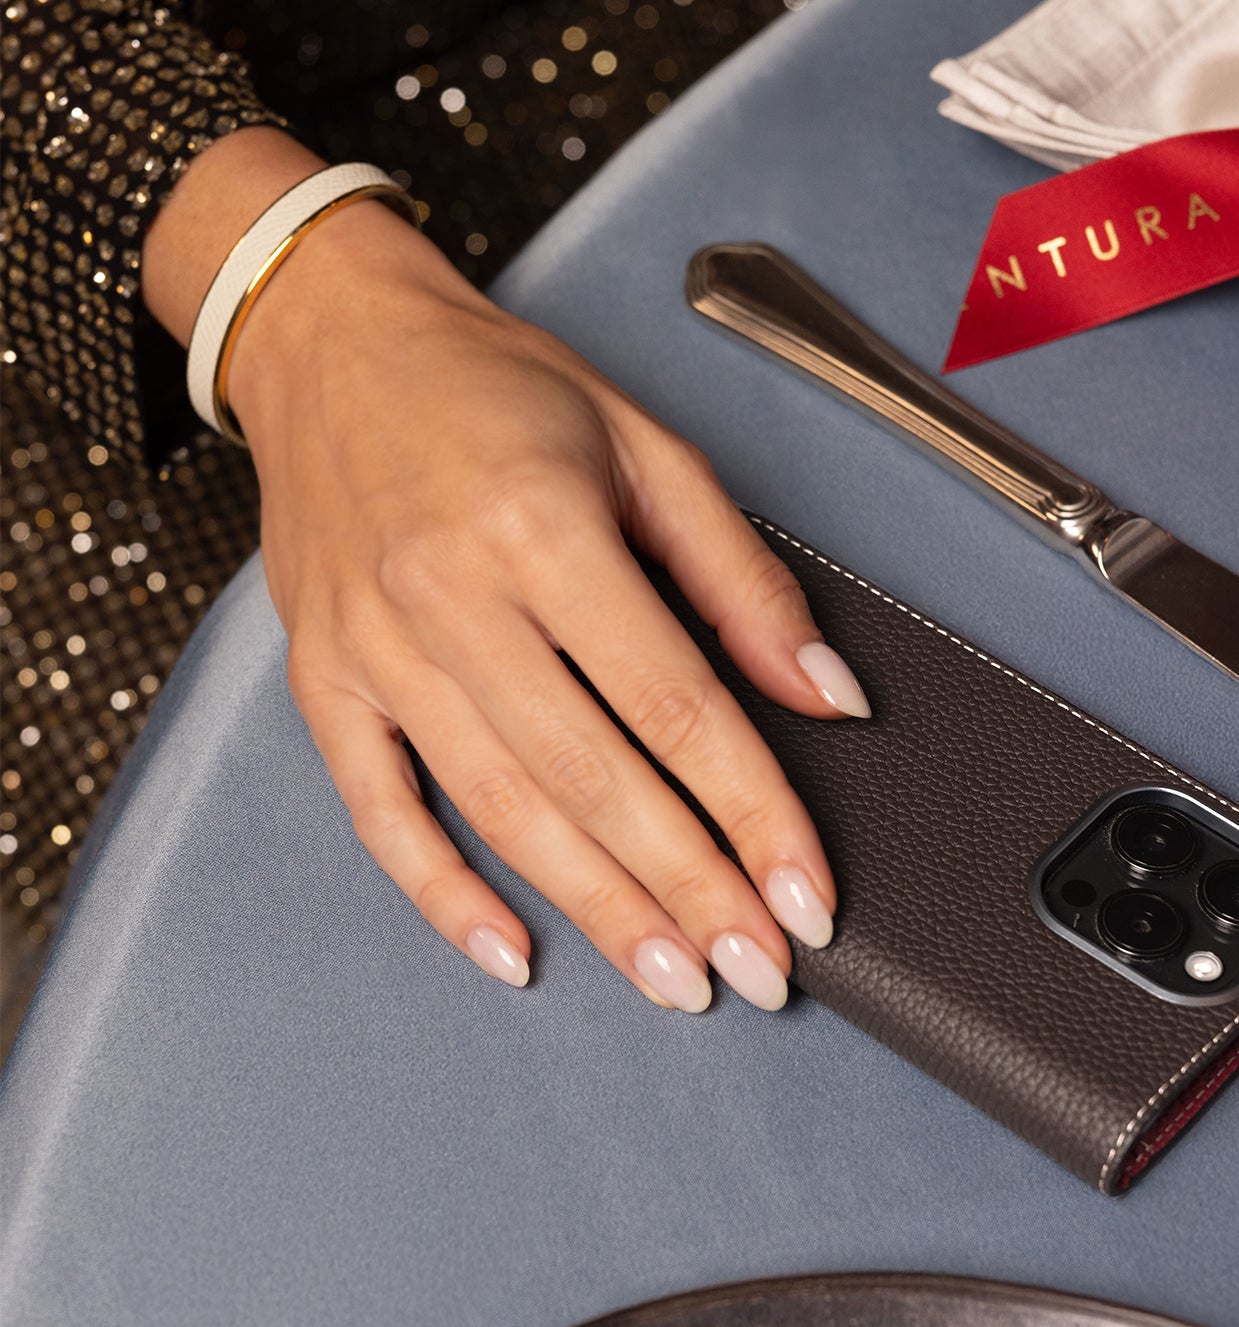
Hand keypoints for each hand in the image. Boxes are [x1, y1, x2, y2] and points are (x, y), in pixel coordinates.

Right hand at [187, 167, 867, 1012]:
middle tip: (758, 970)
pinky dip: (443, 891)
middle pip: (594, 776)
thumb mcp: (646, 449)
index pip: (675, 702)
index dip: (752, 808)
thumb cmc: (498, 387)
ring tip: (674, 979)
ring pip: (501, 808)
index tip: (805, 890)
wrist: (339, 346)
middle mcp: (451, 597)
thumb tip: (825, 693)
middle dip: (690, 886)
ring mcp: (376, 647)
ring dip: (597, 907)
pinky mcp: (325, 679)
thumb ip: (741, 577)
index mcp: (541, 527)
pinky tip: (513, 950)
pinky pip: (379, 808)